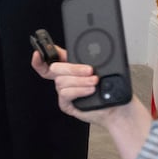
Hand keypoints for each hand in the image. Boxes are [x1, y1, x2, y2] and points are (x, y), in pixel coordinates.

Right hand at [31, 48, 153, 158]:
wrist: (119, 109)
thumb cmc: (112, 89)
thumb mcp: (103, 68)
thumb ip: (87, 58)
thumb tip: (83, 49)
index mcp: (70, 68)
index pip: (50, 60)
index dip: (41, 57)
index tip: (38, 53)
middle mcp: (65, 79)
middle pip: (54, 69)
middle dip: (71, 68)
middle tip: (89, 70)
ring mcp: (64, 92)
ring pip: (62, 81)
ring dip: (80, 81)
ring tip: (95, 82)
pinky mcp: (66, 104)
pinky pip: (65, 94)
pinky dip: (78, 90)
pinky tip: (89, 90)